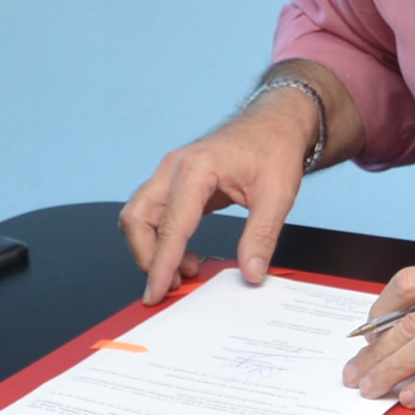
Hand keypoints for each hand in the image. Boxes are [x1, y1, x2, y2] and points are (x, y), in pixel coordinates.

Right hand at [119, 86, 322, 301]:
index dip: (161, 264)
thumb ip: (261, 237)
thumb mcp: (278, 195)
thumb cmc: (275, 148)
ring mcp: (171, 174)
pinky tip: (186, 256)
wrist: (276, 123)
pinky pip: (152, 215)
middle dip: (148, 257)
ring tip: (185, 271)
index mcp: (197, 168)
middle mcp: (174, 168)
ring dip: (152, 249)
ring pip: (138, 217)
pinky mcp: (175, 182)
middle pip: (137, 219)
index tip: (155, 292)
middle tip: (174, 284)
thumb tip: (251, 272)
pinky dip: (161, 239)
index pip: (170, 226)